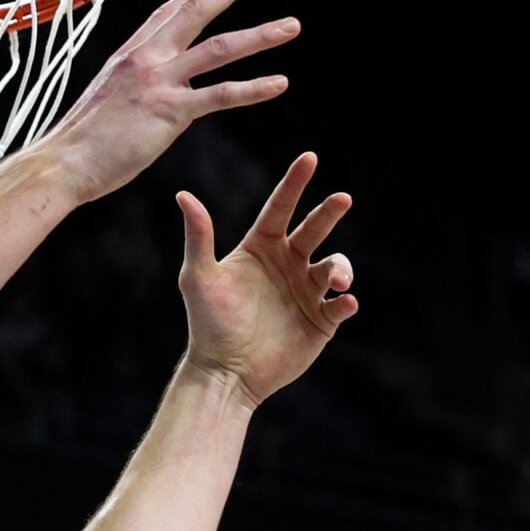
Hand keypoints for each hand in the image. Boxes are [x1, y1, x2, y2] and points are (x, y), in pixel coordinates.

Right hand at [42, 0, 297, 202]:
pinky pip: (220, 94)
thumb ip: (125, 92)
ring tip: (291, 26)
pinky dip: (253, 88)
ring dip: (260, 35)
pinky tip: (280, 83)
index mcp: (128, 56)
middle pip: (195, 12)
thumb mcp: (101, 104)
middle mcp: (145, 59)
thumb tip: (136, 101)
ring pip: (220, 48)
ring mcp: (159, 82)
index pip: (165, 14)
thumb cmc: (76, 145)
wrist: (62, 163)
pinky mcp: (170, 112)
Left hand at [176, 152, 357, 405]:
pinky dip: (346, 301)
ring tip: (336, 278)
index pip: (280, 208)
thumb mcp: (198, 278)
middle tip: (341, 199)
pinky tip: (344, 300)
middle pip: (314, 230)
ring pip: (335, 266)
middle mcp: (287, 264)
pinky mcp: (321, 321)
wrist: (225, 373)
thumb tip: (183, 195)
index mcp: (261, 249)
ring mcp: (306, 292)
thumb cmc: (208, 324)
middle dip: (329, 213)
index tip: (309, 157)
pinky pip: (340, 306)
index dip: (294, 183)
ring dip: (340, 267)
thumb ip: (198, 236)